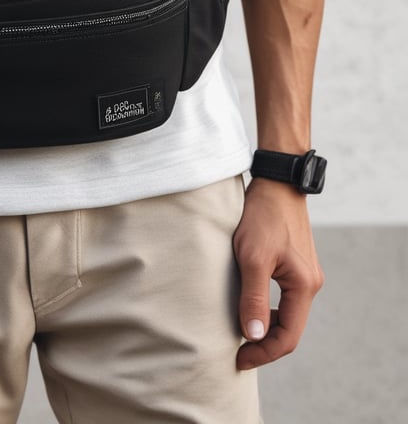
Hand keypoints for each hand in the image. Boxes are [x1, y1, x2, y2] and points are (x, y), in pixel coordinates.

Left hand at [233, 178, 323, 369]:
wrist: (275, 185)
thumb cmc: (263, 218)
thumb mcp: (252, 258)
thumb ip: (254, 298)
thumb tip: (254, 336)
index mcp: (304, 286)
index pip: (288, 336)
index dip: (263, 353)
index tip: (238, 360)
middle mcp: (309, 284)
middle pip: (290, 330)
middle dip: (264, 346)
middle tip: (235, 355)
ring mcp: (303, 275)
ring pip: (287, 316)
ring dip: (265, 330)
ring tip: (238, 337)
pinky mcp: (293, 266)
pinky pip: (284, 300)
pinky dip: (267, 313)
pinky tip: (248, 312)